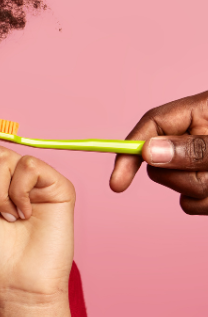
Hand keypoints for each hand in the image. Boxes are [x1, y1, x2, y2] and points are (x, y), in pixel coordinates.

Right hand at [110, 90, 207, 213]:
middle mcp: (196, 135)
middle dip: (183, 176)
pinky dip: (206, 205)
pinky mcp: (206, 185)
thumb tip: (148, 153)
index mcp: (200, 111)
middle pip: (161, 162)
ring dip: (201, 190)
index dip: (129, 152)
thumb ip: (192, 148)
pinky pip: (191, 203)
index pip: (152, 125)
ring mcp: (201, 162)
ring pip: (177, 186)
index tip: (117, 183)